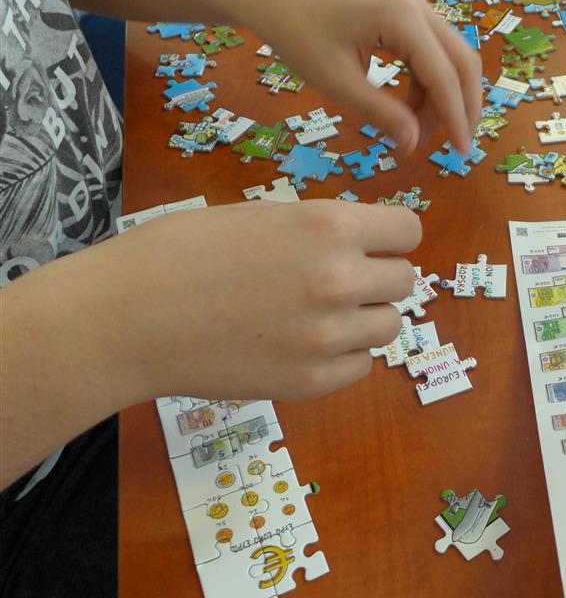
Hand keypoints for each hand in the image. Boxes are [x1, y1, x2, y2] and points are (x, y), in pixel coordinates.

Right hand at [105, 200, 421, 400]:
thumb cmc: (180, 253)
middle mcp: (339, 280)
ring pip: (389, 327)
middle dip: (378, 279)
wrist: (125, 319)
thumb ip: (318, 231)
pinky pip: (360, 367)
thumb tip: (361, 245)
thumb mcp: (260, 216)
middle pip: (405, 281)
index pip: (408, 231)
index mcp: (328, 226)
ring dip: (364, 319)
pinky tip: (303, 346)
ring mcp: (328, 336)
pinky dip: (342, 358)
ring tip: (319, 316)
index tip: (373, 246)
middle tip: (339, 283)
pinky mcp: (311, 382)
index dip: (390, 238)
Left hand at [233, 0, 482, 153]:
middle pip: (463, 62)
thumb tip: (414, 144)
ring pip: (449, 57)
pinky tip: (407, 107)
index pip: (445, 77)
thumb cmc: (294, 31)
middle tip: (454, 146)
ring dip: (443, 96)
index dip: (456, 118)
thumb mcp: (335, 80)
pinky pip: (430, 50)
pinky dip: (426, 82)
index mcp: (403, 19)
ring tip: (418, 131)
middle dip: (463, 106)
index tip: (461, 153)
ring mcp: (411, 5)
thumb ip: (379, 112)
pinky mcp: (400, 11)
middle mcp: (417, 7)